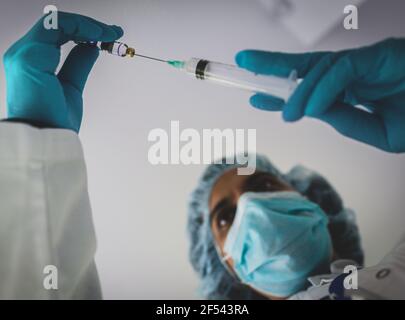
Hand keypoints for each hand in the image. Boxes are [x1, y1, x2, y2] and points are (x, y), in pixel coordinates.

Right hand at [3, 12, 122, 131]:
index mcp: (33, 60)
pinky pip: (56, 29)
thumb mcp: (72, 85)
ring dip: (88, 25)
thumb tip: (92, 46)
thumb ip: (78, 63)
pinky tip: (99, 37)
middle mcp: (24, 53)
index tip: (110, 36)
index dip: (85, 30)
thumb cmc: (56, 120)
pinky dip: (80, 28)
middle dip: (90, 25)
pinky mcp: (29, 58)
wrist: (47, 139)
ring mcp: (24, 53)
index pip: (57, 32)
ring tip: (110, 34)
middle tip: (115, 32)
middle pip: (57, 24)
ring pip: (56, 21)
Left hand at [236, 38, 404, 152]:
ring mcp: (366, 61)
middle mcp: (355, 72)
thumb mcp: (380, 132)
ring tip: (269, 102)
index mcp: (353, 89)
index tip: (257, 96)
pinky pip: (342, 72)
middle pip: (307, 66)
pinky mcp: (378, 55)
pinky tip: (307, 109)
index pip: (310, 87)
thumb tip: (313, 111)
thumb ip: (346, 120)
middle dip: (273, 67)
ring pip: (319, 66)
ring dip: (292, 85)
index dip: (283, 91)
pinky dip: (322, 90)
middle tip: (243, 63)